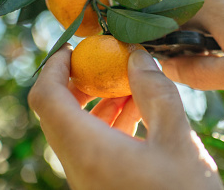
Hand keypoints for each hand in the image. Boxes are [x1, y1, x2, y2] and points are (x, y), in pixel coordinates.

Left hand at [28, 45, 222, 189]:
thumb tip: (137, 55)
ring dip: (99, 100)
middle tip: (105, 61)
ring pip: (77, 128)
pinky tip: (139, 111)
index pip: (45, 97)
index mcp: (88, 149)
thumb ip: (155, 93)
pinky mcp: (101, 184)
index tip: (75, 47)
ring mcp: (88, 177)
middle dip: (80, 80)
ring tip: (132, 83)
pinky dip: (110, 121)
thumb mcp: (177, 140)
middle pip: (57, 110)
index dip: (53, 66)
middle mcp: (78, 164)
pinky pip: (93, 145)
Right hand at [161, 0, 223, 94]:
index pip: (169, 23)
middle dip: (195, 44)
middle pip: (191, 18)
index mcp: (211, 7)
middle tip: (218, 69)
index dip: (168, 47)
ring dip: (217, 37)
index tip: (182, 67)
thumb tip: (165, 66)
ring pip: (214, 15)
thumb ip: (194, 73)